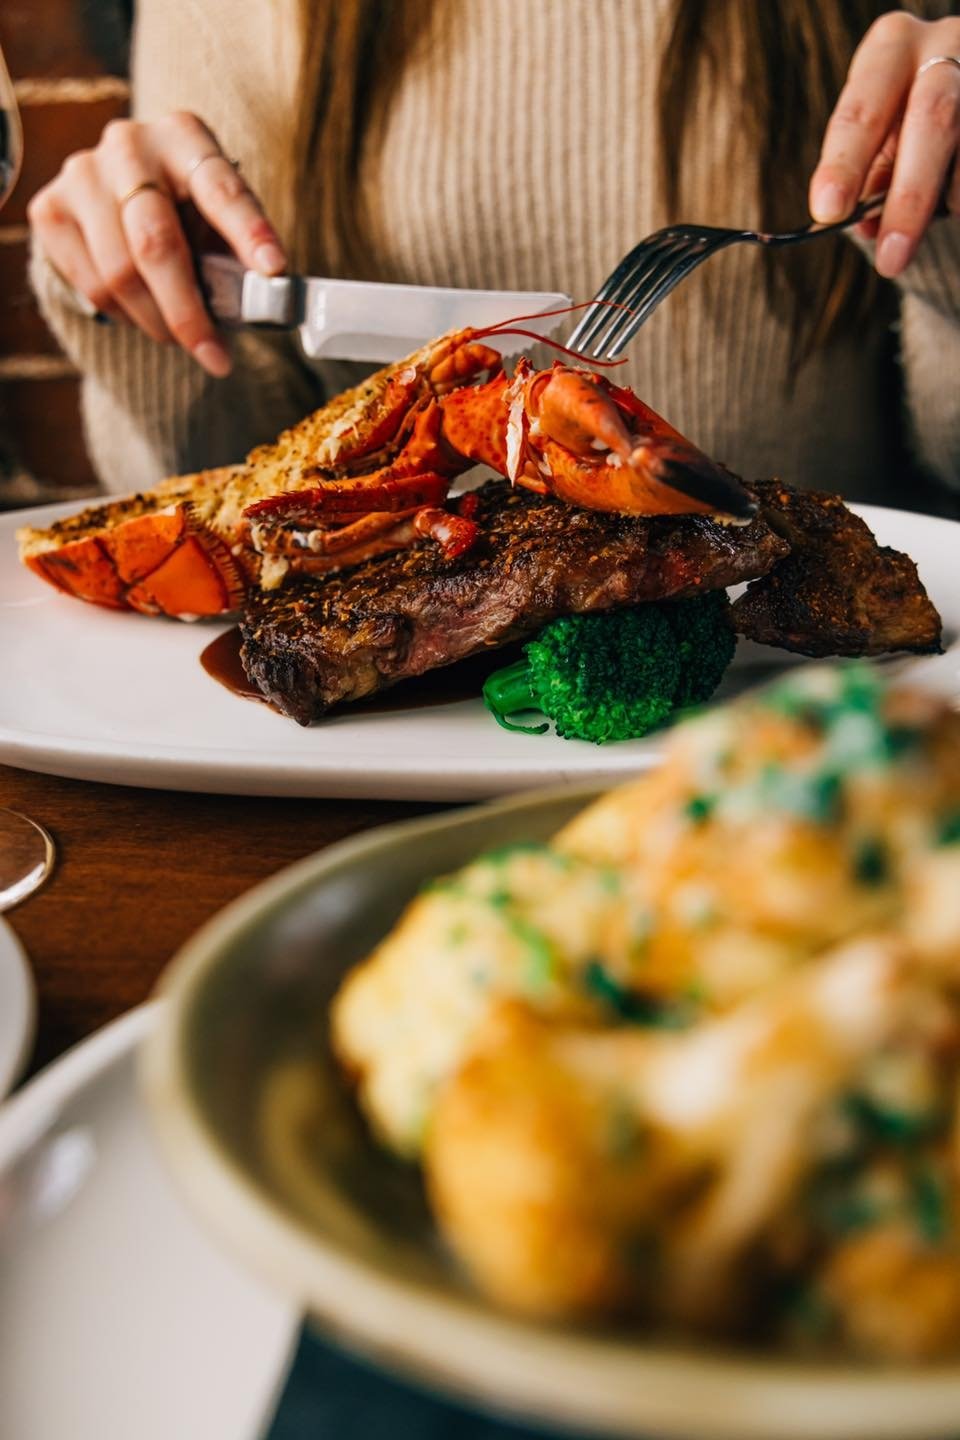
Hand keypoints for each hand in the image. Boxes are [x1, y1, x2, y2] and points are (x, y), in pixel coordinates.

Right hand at [27, 111, 286, 375]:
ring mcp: (82, 174)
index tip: (273, 269)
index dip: (248, 231)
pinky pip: (90, 285)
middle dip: (188, 312)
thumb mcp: (220, 224)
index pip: (220, 187)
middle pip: (156, 242)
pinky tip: (142, 313)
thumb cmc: (187, 214)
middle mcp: (128, 145)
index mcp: (185, 137)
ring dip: (157, 322)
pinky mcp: (50, 209)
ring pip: (119, 273)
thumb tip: (268, 301)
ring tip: (181, 337)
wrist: (118, 199)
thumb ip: (240, 255)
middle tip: (215, 356)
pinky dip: (124, 315)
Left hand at [809, 11, 959, 278]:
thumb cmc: (905, 122)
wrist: (957, 97)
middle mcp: (945, 44)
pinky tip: (953, 202)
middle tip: (890, 256)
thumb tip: (869, 226)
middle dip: (909, 197)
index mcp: (891, 48)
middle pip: (932, 120)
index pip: (863, 109)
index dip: (845, 162)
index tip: (828, 211)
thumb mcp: (880, 137)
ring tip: (933, 217)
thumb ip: (872, 177)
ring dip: (949, 198)